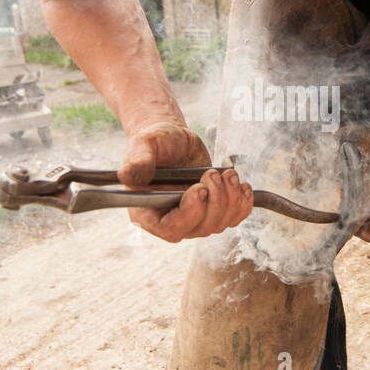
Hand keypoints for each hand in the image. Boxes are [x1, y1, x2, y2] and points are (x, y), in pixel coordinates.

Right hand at [119, 120, 252, 242]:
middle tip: (213, 174)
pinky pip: (232, 218)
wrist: (174, 141)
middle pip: (200, 228)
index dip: (190, 213)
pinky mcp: (211, 211)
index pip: (170, 228)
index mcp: (147, 212)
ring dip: (230, 199)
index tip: (199, 189)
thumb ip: (138, 161)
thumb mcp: (143, 145)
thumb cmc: (155, 143)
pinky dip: (242, 205)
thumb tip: (126, 175)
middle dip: (215, 201)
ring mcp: (193, 218)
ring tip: (227, 174)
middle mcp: (170, 220)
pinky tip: (243, 187)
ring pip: (218, 224)